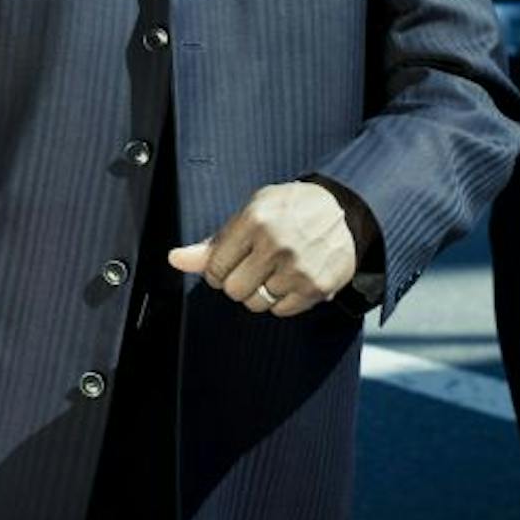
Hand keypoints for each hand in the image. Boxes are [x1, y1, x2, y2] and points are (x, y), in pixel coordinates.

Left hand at [166, 180, 358, 316]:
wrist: (344, 208)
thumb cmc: (288, 209)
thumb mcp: (251, 212)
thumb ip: (214, 241)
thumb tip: (175, 259)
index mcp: (254, 221)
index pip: (215, 268)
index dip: (217, 271)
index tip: (229, 263)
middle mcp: (276, 245)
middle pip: (234, 291)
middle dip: (237, 283)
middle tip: (252, 267)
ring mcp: (298, 268)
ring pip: (257, 303)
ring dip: (260, 292)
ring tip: (274, 270)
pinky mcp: (317, 287)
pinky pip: (281, 311)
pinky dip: (281, 301)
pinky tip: (290, 279)